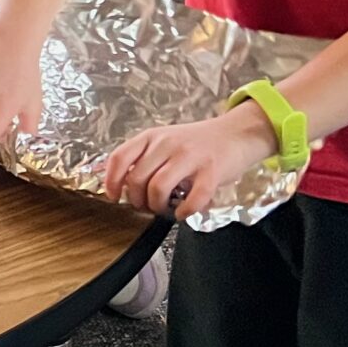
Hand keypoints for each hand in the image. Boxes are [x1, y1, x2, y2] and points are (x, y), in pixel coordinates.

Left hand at [99, 105, 278, 216]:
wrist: (236, 133)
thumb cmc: (198, 142)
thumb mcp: (164, 141)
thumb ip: (144, 157)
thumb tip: (120, 183)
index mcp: (151, 136)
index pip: (120, 158)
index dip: (111, 181)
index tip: (114, 197)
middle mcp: (167, 144)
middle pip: (136, 179)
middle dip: (137, 201)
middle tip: (146, 206)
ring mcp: (190, 156)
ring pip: (157, 188)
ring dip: (157, 207)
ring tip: (164, 209)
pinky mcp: (212, 171)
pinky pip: (192, 199)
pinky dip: (183, 212)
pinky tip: (183, 213)